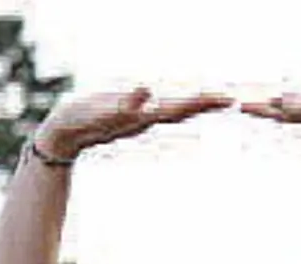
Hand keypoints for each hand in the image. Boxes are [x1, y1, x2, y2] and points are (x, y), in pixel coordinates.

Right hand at [37, 86, 234, 158]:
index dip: (206, 101)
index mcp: (147, 116)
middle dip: (210, 104)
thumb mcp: (102, 109)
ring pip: (177, 111)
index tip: (230, 98)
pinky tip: (186, 104)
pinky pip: (163, 109)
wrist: (64, 135)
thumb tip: (148, 91)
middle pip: (186, 110)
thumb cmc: (81, 121)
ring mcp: (142, 119)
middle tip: (236, 99)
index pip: (183, 107)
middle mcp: (149, 119)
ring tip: (220, 100)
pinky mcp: (133, 116)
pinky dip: (180, 105)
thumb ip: (127, 102)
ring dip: (198, 106)